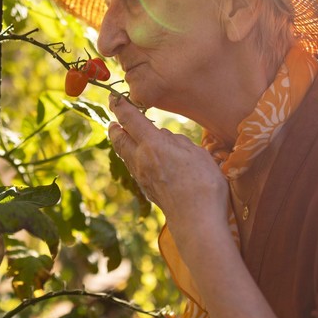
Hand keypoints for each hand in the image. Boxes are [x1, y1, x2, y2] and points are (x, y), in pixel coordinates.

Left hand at [108, 94, 228, 256]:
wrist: (196, 219)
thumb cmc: (203, 183)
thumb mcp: (196, 153)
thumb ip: (177, 141)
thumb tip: (163, 137)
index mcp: (153, 145)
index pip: (130, 119)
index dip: (120, 106)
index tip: (114, 97)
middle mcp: (141, 159)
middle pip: (119, 138)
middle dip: (115, 126)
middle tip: (114, 119)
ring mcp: (141, 176)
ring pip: (124, 154)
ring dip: (122, 142)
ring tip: (123, 134)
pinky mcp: (146, 188)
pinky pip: (133, 166)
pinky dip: (131, 156)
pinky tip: (140, 156)